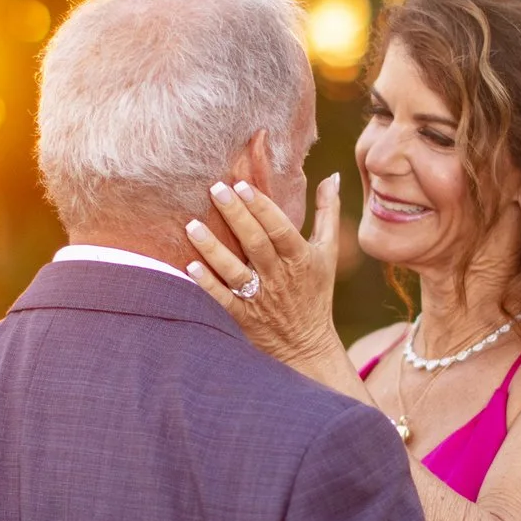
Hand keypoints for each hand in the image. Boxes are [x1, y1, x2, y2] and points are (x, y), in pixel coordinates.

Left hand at [184, 174, 347, 376]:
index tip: (242, 185)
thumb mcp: (328, 252)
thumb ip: (327, 212)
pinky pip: (223, 299)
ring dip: (213, 248)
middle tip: (215, 189)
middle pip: (255, 243)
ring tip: (191, 225)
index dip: (262, 207)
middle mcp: (280, 276)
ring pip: (235, 270)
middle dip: (235, 215)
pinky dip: (207, 284)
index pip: (280, 228)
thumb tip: (332, 176)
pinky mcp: (244, 316)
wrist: (307, 345)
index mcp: (300, 258)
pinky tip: (189, 266)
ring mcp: (260, 297)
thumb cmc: (316, 291)